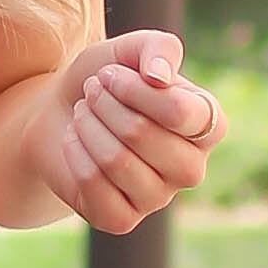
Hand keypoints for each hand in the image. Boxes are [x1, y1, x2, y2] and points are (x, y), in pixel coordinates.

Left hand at [42, 30, 225, 234]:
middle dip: (105, 105)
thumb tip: (160, 77)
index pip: (180, 112)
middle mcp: (192, 168)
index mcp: (208, 127)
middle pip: (142, 136)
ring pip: (115, 161)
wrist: (60, 114)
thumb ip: (156, 48)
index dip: (135, 89)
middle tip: (92, 91)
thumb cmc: (105, 81)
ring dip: (87, 126)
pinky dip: (75, 154)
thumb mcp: (129, 50)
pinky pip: (94, 188)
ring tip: (82, 112)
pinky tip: (73, 141)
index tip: (110, 73)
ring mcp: (158, 198)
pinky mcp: (122, 220)